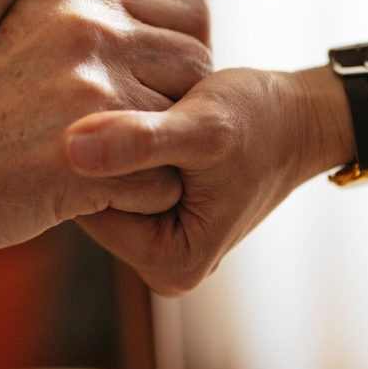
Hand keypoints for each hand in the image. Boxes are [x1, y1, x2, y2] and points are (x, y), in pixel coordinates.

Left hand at [65, 65, 355, 294]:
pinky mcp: (156, 210)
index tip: (102, 111)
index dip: (92, 156)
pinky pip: (116, 176)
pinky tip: (143, 113)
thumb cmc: (260, 119)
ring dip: (109, 144)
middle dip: (99, 153)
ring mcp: (157, 237)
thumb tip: (69, 149)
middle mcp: (160, 262)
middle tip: (123, 104)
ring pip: (99, 185)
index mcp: (169, 264)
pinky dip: (122, 144)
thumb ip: (140, 140)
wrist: (298, 114)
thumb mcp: (204, 128)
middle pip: (89, 200)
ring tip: (141, 109)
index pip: (85, 207)